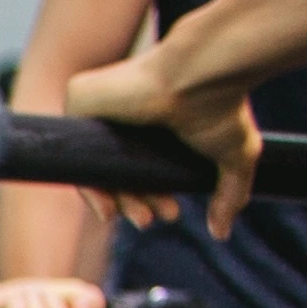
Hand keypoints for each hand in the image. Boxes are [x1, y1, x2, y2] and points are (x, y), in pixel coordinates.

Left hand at [65, 45, 259, 236]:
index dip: (151, 197)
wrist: (202, 74)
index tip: (170, 212)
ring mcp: (101, 107)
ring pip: (95, 167)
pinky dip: (87, 184)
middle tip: (151, 220)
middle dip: (134, 203)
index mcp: (155, 125)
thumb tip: (222, 233)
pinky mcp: (81, 98)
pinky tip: (107, 209)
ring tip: (142, 218)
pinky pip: (73, 153)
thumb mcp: (234, 155)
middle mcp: (126, 116)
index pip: (140, 170)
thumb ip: (230, 193)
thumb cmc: (221, 106)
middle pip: (115, 172)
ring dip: (115, 201)